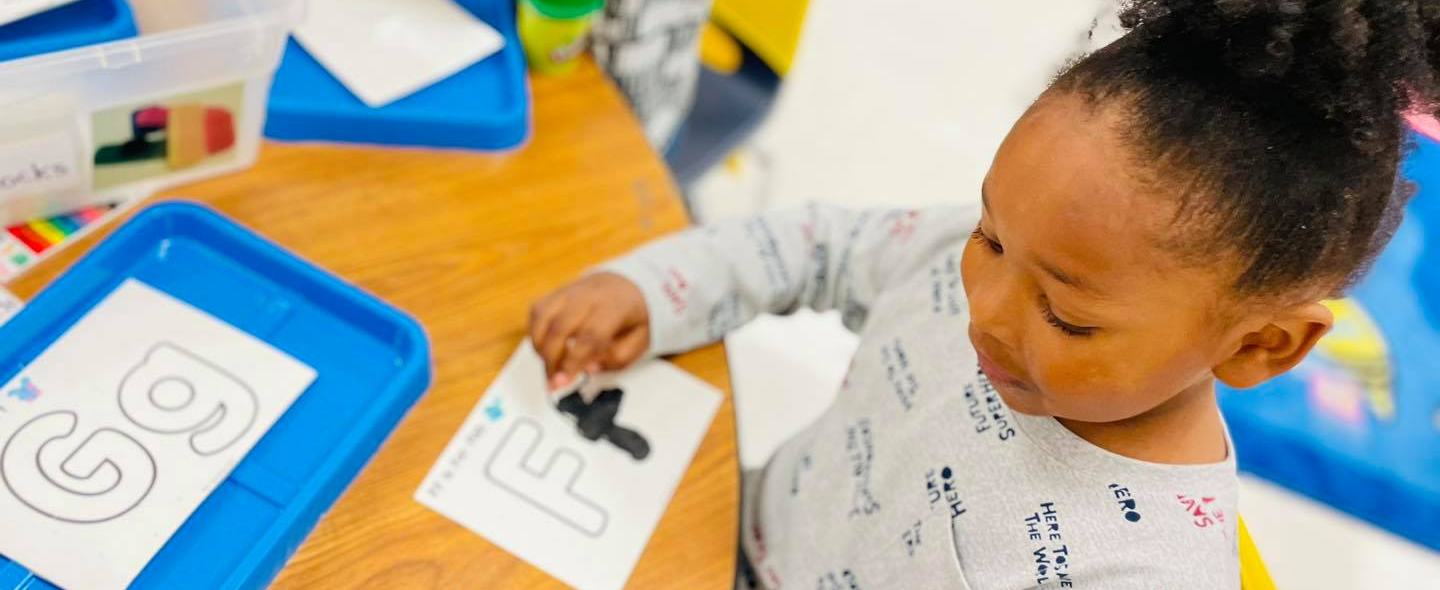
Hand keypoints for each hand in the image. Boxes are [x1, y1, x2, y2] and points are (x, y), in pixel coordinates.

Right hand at [529, 273, 649, 388]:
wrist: (624, 285)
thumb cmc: (631, 317)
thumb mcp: (640, 340)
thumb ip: (617, 357)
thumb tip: (588, 368)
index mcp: (614, 307)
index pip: (589, 336)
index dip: (572, 363)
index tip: (562, 383)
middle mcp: (588, 295)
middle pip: (560, 328)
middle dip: (551, 360)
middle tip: (552, 382)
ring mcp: (569, 291)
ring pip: (542, 317)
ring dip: (540, 347)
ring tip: (550, 365)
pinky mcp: (555, 293)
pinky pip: (536, 311)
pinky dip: (535, 332)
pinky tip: (546, 347)